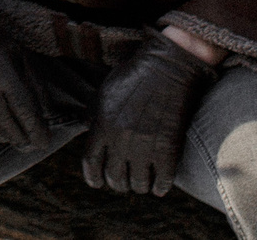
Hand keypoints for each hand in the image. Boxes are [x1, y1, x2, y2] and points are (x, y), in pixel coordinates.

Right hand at [0, 1, 51, 147]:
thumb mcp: (17, 51)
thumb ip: (33, 81)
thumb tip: (48, 113)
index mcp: (2, 67)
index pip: (24, 109)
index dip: (36, 130)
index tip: (44, 143)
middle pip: (6, 124)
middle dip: (22, 139)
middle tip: (30, 145)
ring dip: (2, 137)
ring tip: (11, 137)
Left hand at [82, 31, 216, 195]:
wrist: (167, 68)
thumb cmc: (133, 77)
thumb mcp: (104, 92)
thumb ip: (93, 115)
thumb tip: (87, 132)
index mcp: (102, 126)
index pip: (91, 164)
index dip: (93, 178)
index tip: (98, 183)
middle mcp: (120, 140)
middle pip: (114, 178)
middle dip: (118, 183)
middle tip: (123, 181)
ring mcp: (145, 146)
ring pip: (138, 184)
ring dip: (139, 186)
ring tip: (142, 182)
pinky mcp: (168, 149)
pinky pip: (162, 181)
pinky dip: (160, 187)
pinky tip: (159, 185)